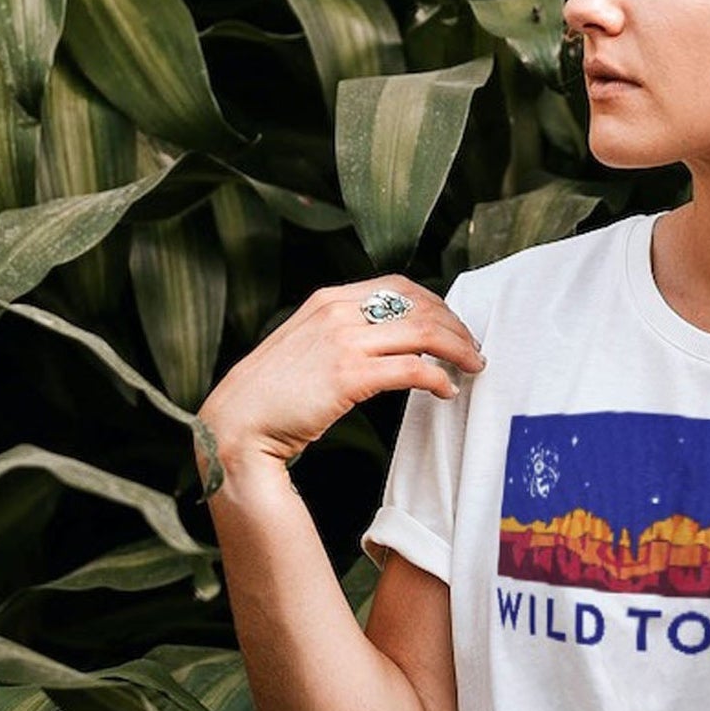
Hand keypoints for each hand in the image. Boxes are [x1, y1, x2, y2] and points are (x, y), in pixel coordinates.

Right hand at [195, 276, 484, 493]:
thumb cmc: (270, 395)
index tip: (452, 325)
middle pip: (418, 305)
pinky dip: (438, 378)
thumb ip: (338, 334)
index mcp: (327, 299)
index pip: (398, 286)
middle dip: (455, 326)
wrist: (237, 424)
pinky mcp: (348, 375)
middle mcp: (337, 312)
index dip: (435, 303)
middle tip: (473, 349)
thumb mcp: (303, 346)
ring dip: (457, 350)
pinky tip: (446, 391)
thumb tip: (382, 341)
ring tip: (472, 367)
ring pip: (422, 332)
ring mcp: (342, 341)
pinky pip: (412, 369)